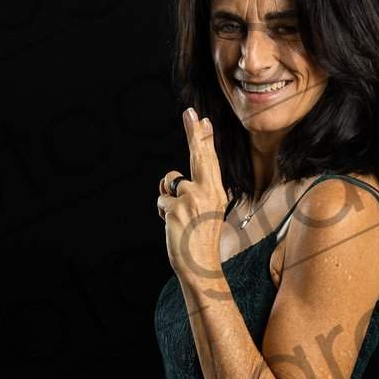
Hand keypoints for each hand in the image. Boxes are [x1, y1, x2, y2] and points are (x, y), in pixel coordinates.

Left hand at [157, 108, 228, 282]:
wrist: (202, 266)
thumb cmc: (202, 240)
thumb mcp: (208, 212)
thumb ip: (198, 192)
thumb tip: (174, 178)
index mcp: (217, 192)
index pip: (210, 160)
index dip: (204, 138)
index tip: (202, 120)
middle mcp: (208, 192)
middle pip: (198, 156)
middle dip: (193, 133)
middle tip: (190, 113)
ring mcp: (192, 199)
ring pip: (170, 181)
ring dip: (168, 195)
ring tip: (179, 215)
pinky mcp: (176, 208)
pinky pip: (160, 199)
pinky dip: (161, 211)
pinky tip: (173, 224)